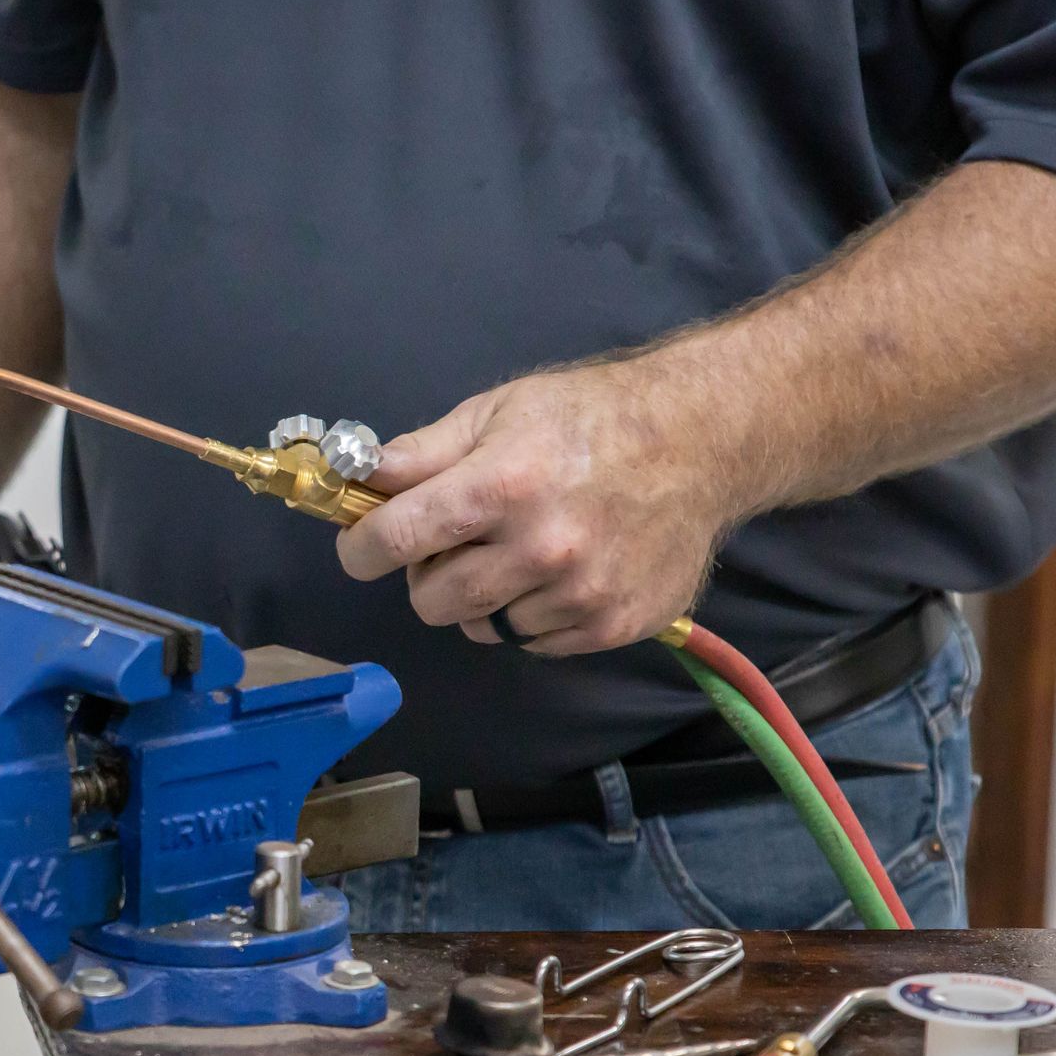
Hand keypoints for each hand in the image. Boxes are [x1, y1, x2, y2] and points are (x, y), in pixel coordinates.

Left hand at [336, 361, 735, 655]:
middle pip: (433, 600)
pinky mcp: (613, 626)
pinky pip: (534, 643)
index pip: (397, 538)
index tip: (360, 548)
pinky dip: (530, 616)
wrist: (699, 442)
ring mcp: (580, 594)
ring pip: (483, 626)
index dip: (362, 547)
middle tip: (454, 542)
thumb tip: (356, 478)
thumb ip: (422, 453)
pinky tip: (555, 572)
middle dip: (427, 574)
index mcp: (502, 486)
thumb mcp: (497, 412)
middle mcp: (541, 547)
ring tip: (514, 552)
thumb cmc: (588, 418)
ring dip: (483, 597)